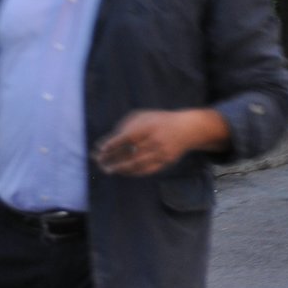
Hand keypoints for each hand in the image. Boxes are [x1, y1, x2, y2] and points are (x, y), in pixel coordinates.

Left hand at [95, 109, 227, 175]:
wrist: (187, 128)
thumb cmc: (159, 121)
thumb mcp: (143, 116)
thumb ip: (124, 125)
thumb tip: (104, 143)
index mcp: (150, 126)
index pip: (127, 137)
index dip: (113, 145)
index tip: (100, 150)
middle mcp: (156, 140)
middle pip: (130, 153)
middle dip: (113, 159)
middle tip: (99, 162)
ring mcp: (162, 152)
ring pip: (137, 164)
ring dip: (121, 168)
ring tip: (109, 170)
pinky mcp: (166, 161)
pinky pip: (147, 170)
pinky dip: (133, 172)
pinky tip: (124, 171)